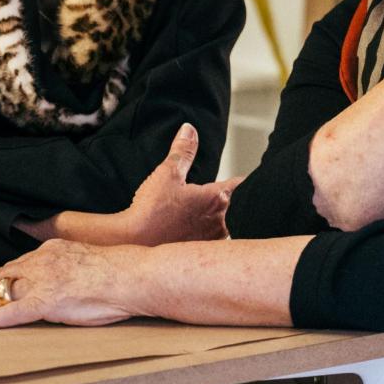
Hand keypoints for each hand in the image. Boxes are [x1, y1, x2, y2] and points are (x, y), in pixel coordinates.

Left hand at [0, 240, 135, 327]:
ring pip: (2, 291)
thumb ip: (67, 270)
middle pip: (2, 276)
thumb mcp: (85, 262)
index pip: (17, 266)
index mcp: (53, 251)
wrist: (132, 276)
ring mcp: (44, 280)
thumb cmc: (119, 274)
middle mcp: (43, 261)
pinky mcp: (48, 299)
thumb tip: (61, 283)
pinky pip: (15, 310)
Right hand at [121, 123, 241, 245]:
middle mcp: (219, 222)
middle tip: (234, 196)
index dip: (243, 180)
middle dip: (234, 201)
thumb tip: (190, 129)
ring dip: (223, 219)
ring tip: (213, 214)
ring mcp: (212, 240)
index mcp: (216, 199)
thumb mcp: (167, 173)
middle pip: (237, 208)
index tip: (248, 178)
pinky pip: (215, 242)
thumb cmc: (151, 211)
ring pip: (227, 226)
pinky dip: (212, 235)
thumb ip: (182, 151)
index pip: (239, 186)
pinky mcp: (201, 254)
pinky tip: (200, 233)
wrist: (136, 242)